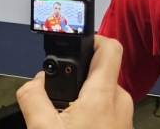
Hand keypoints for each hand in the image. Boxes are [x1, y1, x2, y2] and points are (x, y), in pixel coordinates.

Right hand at [17, 35, 132, 128]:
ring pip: (103, 93)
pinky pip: (108, 110)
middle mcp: (120, 99)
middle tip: (58, 92)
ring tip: (64, 116)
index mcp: (104, 93)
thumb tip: (35, 81)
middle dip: (78, 79)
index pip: (111, 47)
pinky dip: (91, 113)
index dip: (94, 39)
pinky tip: (76, 127)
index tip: (77, 43)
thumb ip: (35, 100)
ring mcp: (124, 114)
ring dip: (83, 98)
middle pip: (101, 72)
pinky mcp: (123, 126)